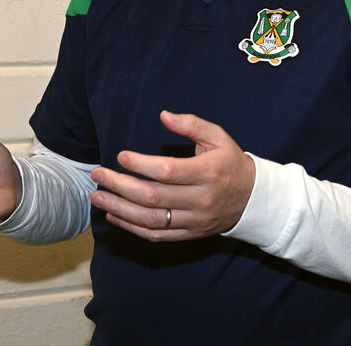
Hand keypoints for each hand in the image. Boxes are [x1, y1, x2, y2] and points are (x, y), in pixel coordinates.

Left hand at [89, 111, 254, 241]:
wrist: (252, 199)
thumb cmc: (230, 162)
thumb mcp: (218, 137)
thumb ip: (191, 124)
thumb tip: (163, 115)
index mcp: (208, 172)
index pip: (168, 171)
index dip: (141, 165)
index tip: (121, 156)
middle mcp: (201, 199)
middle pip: (154, 196)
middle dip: (121, 186)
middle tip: (98, 175)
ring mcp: (194, 220)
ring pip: (151, 220)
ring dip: (120, 209)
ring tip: (98, 196)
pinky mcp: (190, 234)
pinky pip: (157, 235)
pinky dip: (132, 228)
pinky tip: (114, 215)